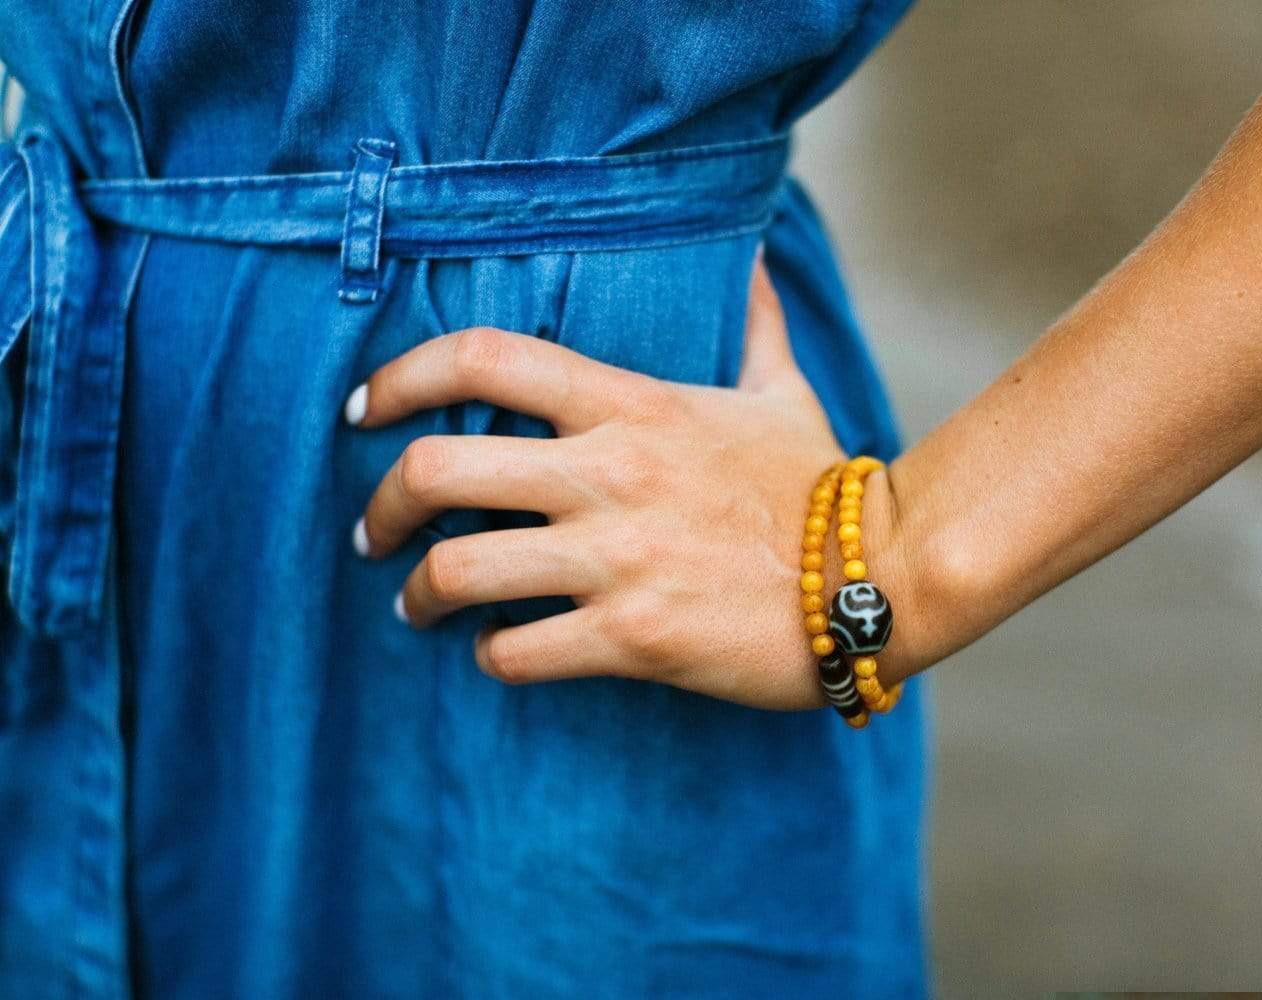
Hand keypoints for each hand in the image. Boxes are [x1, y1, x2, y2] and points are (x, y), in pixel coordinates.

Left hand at [347, 261, 916, 709]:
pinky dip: (492, 656)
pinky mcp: (635, 637)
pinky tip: (500, 652)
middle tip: (372, 530)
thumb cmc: (818, 487)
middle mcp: (612, 474)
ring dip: (421, 594)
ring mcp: (620, 558)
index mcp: (634, 406)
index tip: (364, 409)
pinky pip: (518, 652)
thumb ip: (752, 319)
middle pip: (440, 471)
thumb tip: (752, 253)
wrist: (879, 581)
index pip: (486, 357)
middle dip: (383, 504)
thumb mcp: (780, 390)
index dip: (402, 374)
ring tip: (418, 606)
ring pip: (462, 572)